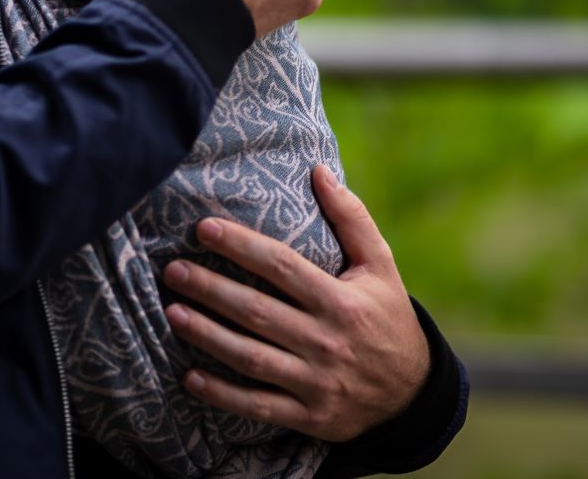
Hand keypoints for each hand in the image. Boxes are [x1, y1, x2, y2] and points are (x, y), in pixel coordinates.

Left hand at [160, 165, 427, 441]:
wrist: (415, 393)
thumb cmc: (386, 317)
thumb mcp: (380, 266)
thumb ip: (351, 218)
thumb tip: (319, 170)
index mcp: (341, 301)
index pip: (282, 267)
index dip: (241, 246)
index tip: (203, 228)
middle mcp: (327, 341)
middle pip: (257, 312)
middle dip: (211, 289)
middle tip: (173, 271)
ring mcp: (317, 382)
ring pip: (251, 358)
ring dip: (208, 336)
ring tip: (172, 313)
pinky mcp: (309, 416)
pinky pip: (258, 406)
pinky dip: (222, 395)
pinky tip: (189, 377)